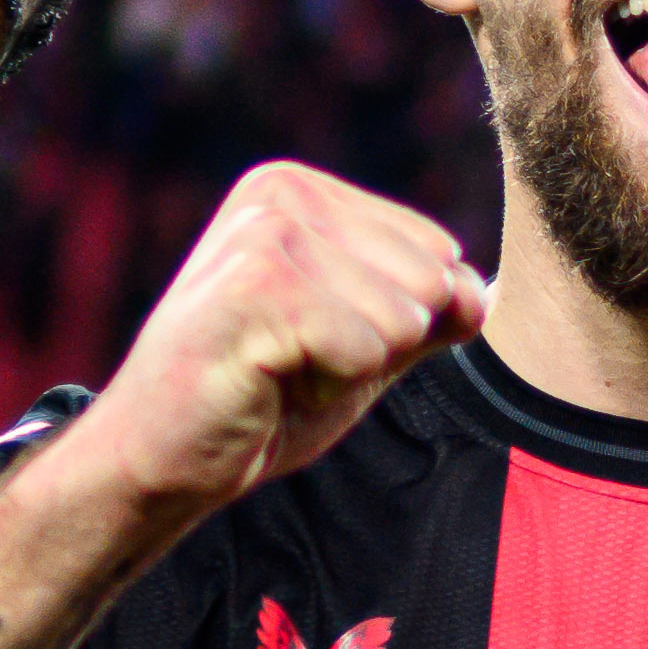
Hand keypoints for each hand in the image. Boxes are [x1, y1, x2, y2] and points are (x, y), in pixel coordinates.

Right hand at [69, 162, 492, 533]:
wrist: (164, 458)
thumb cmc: (260, 399)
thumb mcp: (365, 349)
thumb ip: (429, 315)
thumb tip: (483, 292)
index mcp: (305, 191)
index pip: (438, 253)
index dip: (397, 326)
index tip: (316, 341)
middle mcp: (282, 192)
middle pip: (430, 281)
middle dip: (379, 347)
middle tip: (295, 362)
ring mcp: (265, 233)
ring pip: (401, 317)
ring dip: (349, 369)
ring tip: (279, 371)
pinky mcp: (255, 286)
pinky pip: (364, 349)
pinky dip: (329, 386)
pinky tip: (267, 383)